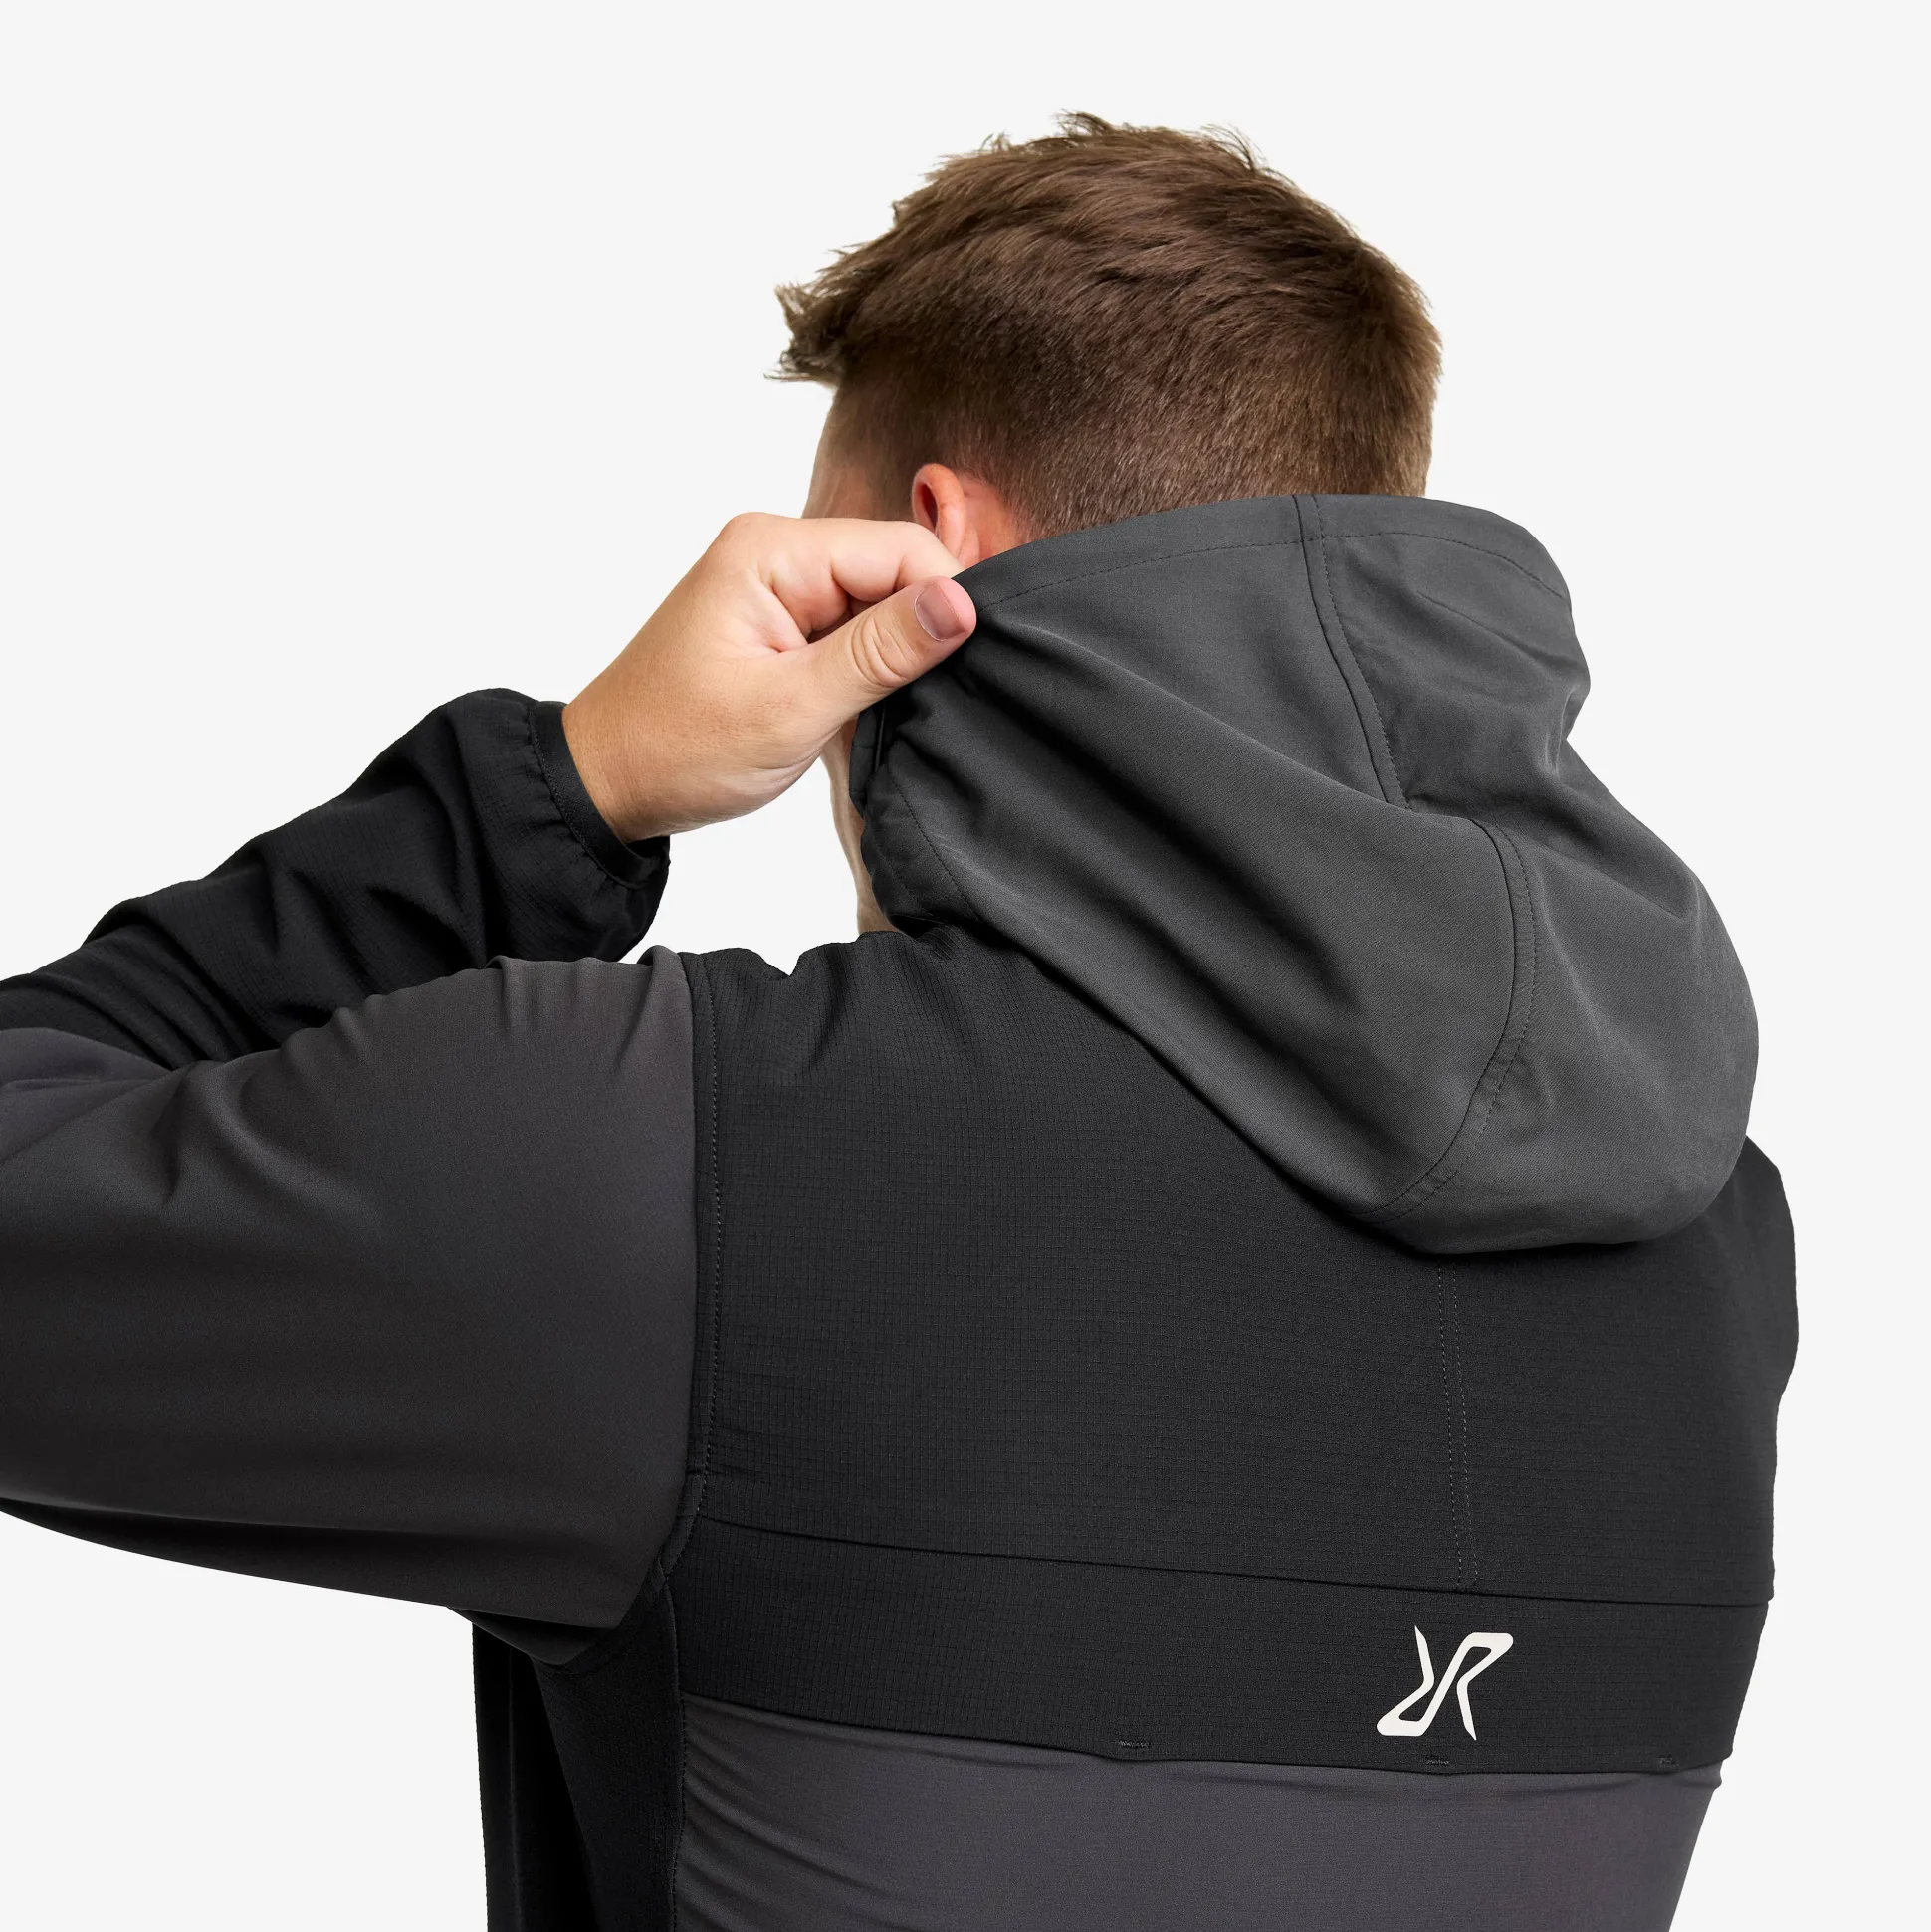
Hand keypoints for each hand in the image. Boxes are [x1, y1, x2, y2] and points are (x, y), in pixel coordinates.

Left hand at [562, 514, 975, 841]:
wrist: (609, 781)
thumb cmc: (678, 747)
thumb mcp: (790, 708)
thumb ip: (881, 653)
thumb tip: (962, 605)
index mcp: (772, 550)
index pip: (902, 549)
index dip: (946, 602)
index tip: (967, 666)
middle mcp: (777, 551)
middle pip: (895, 569)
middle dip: (921, 631)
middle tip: (920, 700)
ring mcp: (779, 585)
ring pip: (881, 602)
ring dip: (894, 656)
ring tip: (882, 709)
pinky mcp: (783, 620)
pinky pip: (854, 627)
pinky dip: (869, 668)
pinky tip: (862, 706)